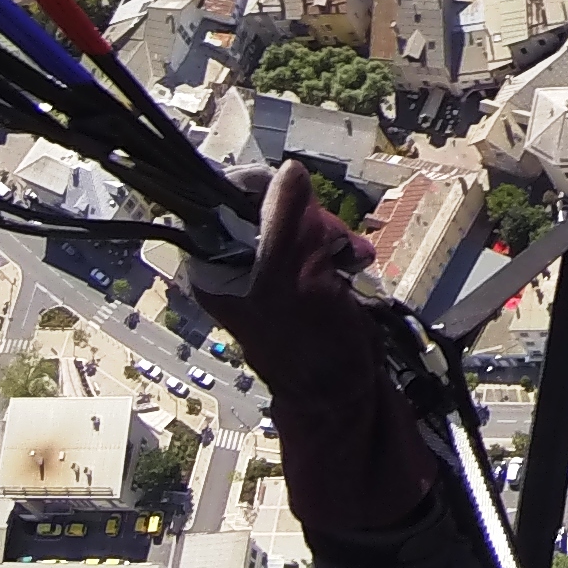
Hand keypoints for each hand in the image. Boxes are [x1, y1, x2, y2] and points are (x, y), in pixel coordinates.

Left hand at [209, 164, 435, 535]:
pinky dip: (342, 250)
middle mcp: (237, 264)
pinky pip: (322, 242)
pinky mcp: (304, 276)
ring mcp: (273, 270)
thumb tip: (288, 170)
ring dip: (332, 236)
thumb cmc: (310, 349)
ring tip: (348, 262)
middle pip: (271, 205)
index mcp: (215, 265)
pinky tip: (353, 267)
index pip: (225, 198)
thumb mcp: (291, 280)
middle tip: (329, 246)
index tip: (295, 202)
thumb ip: (284, 225)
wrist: (346, 397)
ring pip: (302, 222)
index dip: (264, 192)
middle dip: (310, 220)